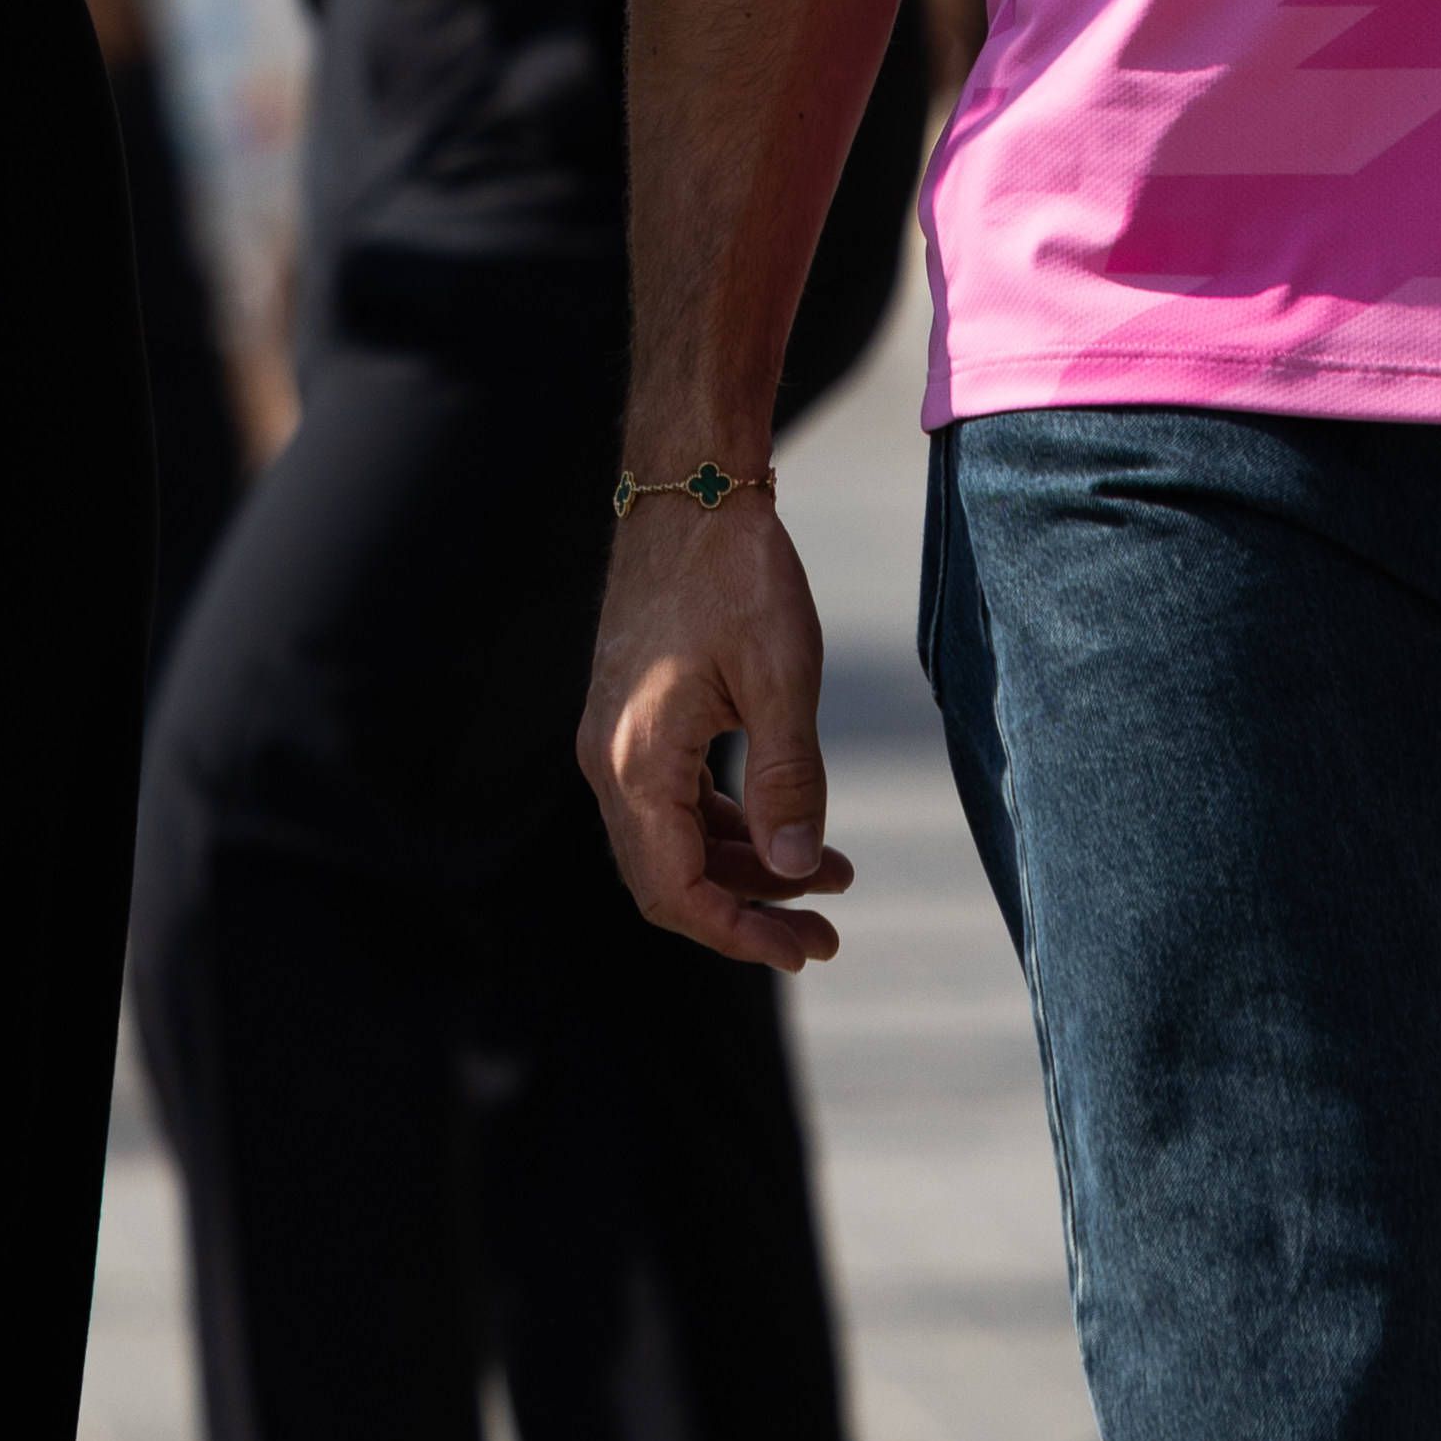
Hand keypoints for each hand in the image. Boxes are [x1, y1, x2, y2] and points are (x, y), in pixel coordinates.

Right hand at [580, 481, 853, 971]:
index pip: (674, 891)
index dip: (738, 935)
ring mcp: (615, 740)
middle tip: (825, 934)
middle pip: (668, 879)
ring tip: (832, 876)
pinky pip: (673, 802)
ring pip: (673, 842)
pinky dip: (728, 826)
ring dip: (746, 869)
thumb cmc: (737, 573)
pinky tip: (788, 828)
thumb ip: (788, 781)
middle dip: (747, 913)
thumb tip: (797, 870)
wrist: (690, 490)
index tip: (805, 950)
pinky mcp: (634, 720)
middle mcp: (608, 762)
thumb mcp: (783, 678)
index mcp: (636, 761)